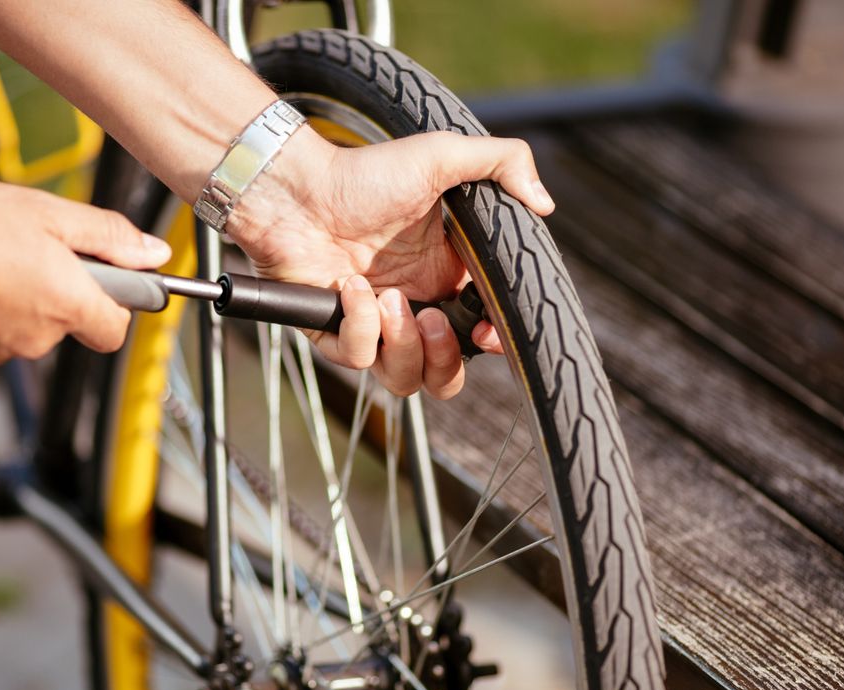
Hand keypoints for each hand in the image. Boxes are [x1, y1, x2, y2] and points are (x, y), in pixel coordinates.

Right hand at [0, 175, 169, 361]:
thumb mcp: (46, 211)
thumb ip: (108, 237)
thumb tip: (154, 255)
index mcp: (66, 304)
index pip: (116, 327)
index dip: (115, 298)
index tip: (105, 270)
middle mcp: (37, 338)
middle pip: (72, 322)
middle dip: (62, 288)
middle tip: (31, 244)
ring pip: (30, 325)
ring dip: (22, 293)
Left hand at [228, 129, 553, 398]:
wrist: (297, 186)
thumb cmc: (364, 171)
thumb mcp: (442, 156)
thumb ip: (503, 164)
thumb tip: (546, 203)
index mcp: (445, 277)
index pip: (479, 334)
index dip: (491, 345)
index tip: (487, 334)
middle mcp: (412, 307)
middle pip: (444, 374)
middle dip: (445, 360)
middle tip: (431, 319)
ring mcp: (372, 324)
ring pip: (404, 379)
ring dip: (403, 346)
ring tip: (390, 300)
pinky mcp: (333, 332)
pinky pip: (357, 358)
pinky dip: (359, 326)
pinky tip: (350, 286)